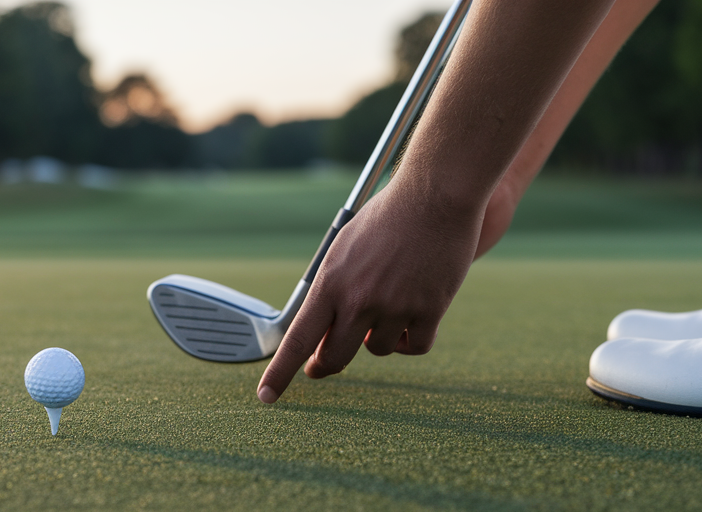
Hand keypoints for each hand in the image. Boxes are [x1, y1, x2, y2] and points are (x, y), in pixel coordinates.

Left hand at [256, 179, 482, 402]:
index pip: (298, 338)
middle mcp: (359, 300)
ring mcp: (395, 307)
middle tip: (326, 362)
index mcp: (331, 282)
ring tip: (389, 306)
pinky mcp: (429, 310)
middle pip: (334, 358)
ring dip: (378, 339)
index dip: (280, 372)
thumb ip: (333, 290)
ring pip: (378, 350)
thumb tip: (324, 332)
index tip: (266, 397)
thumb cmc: (388, 216)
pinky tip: (415, 317)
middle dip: (328, 363)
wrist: (435, 195)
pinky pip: (415, 346)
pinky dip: (412, 339)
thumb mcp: (345, 248)